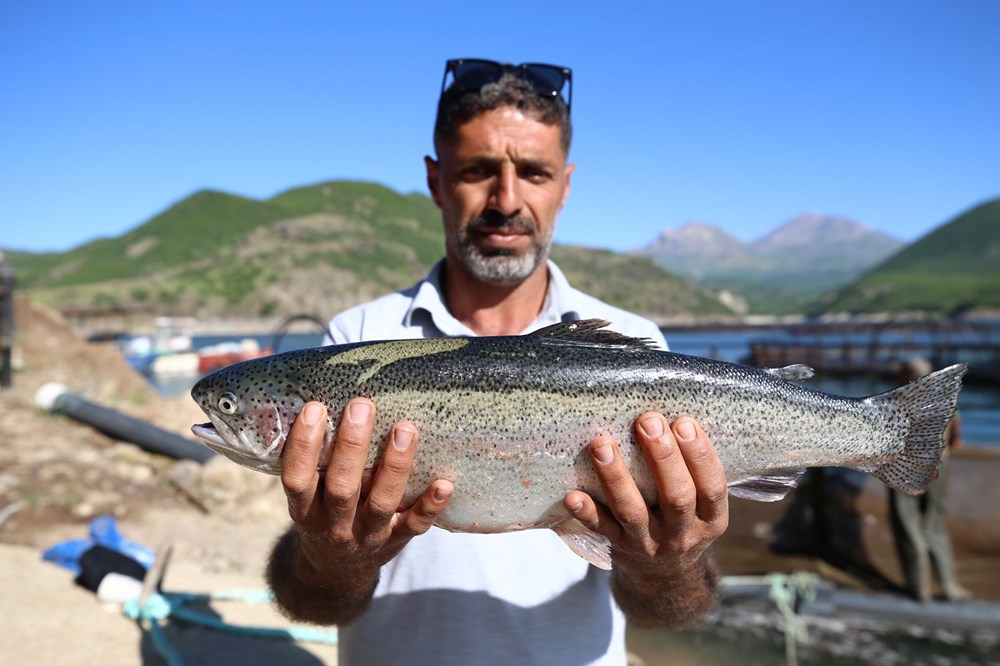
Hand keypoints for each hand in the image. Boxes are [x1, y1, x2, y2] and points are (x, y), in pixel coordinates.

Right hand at [279, 398, 452, 588]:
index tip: (316, 408)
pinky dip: (430, 506)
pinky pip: (416, 525)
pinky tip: (444, 483)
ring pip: (382, 502)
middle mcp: (335, 525)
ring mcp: (368, 535)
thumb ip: (308, 461)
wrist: (336, 572)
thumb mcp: (304, 497)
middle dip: (352, 446)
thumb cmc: (321, 514)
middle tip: (362, 406)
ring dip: (394, 466)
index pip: (298, 478)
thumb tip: (309, 401)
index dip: (304, 445)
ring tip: (405, 429)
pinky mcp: (397, 540)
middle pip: (342, 487)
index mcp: (305, 511)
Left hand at [563, 413, 727, 624]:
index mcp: (711, 519)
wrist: (664, 578)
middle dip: (662, 457)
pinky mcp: (619, 547)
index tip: (684, 422)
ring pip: (632, 511)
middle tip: (647, 421)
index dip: (700, 455)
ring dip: (616, 476)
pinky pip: (601, 529)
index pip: (712, 487)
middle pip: (676, 497)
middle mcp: (682, 534)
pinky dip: (586, 512)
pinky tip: (572, 495)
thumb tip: (673, 411)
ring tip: (602, 443)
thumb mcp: (703, 505)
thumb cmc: (683, 520)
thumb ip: (693, 469)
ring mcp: (649, 543)